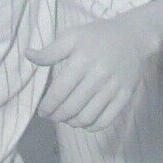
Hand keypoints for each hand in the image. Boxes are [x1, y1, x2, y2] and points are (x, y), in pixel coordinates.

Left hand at [27, 0, 162, 131]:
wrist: (133, 36)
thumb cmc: (98, 36)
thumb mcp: (72, 36)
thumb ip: (50, 51)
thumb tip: (28, 55)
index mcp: (82, 60)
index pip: (59, 92)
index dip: (47, 105)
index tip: (42, 111)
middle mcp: (98, 76)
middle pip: (71, 107)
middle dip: (57, 116)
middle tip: (51, 116)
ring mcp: (113, 88)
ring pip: (87, 117)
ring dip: (72, 123)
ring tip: (66, 118)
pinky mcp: (124, 96)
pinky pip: (106, 120)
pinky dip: (91, 126)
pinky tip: (84, 121)